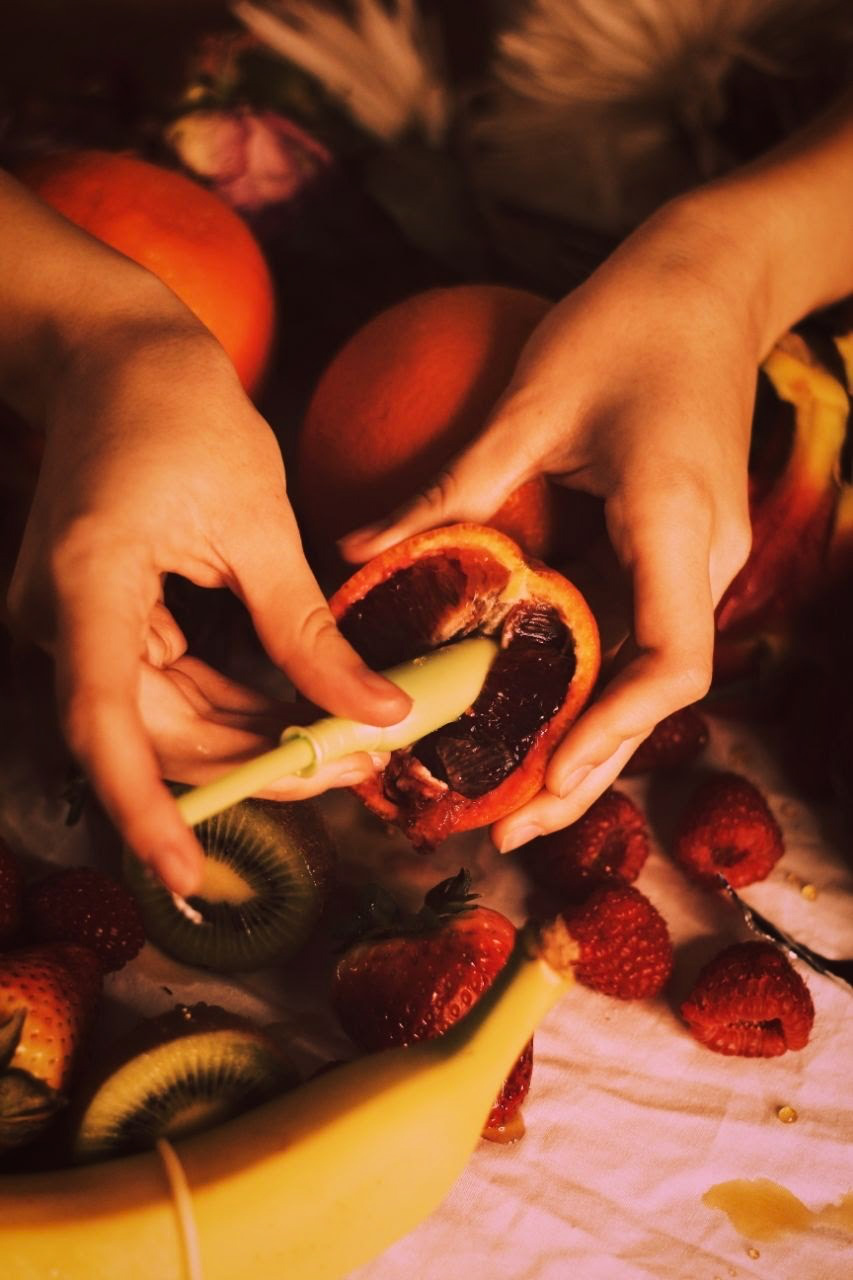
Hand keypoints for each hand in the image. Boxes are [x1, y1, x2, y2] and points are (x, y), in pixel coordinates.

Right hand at [8, 325, 408, 893]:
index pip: (104, 726)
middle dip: (252, 767)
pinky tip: (296, 715)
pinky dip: (232, 708)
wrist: (119, 356)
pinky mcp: (105, 620)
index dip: (143, 811)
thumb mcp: (259, 524)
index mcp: (88, 585)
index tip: (189, 877)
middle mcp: (64, 619)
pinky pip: (167, 689)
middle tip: (353, 773)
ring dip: (250, 742)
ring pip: (164, 722)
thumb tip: (376, 713)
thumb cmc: (181, 412)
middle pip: (152, 737)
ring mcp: (79, 623)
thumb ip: (307, 632)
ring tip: (344, 746)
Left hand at [341, 203, 759, 849]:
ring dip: (588, 737)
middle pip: (654, 693)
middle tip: (509, 830)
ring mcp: (696, 559)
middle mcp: (700, 559)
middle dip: (588, 767)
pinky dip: (590, 684)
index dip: (613, 731)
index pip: (670, 661)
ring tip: (516, 796)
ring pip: (646, 675)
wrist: (710, 281)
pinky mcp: (676, 550)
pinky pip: (635, 635)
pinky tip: (536, 710)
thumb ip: (452, 485)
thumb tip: (358, 546)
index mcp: (673, 525)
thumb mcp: (533, 401)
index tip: (551, 778)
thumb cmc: (630, 323)